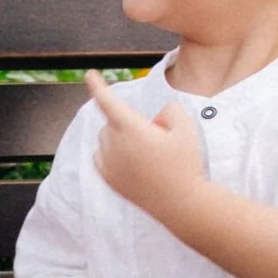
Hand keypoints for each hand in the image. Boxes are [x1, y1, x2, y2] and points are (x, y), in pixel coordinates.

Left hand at [81, 70, 208, 227]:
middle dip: (131, 123)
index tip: (89, 74)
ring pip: (107, 138)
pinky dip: (113, 153)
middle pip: (114, 121)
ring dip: (122, 138)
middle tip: (158, 140)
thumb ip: (171, 110)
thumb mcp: (187, 127)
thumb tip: (155, 118)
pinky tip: (134, 163)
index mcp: (130, 128)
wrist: (180, 204)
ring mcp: (108, 163)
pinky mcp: (107, 179)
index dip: (97, 85)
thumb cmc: (184, 163)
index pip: (107, 101)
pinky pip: (102, 155)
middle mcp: (114, 145)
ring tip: (150, 157)